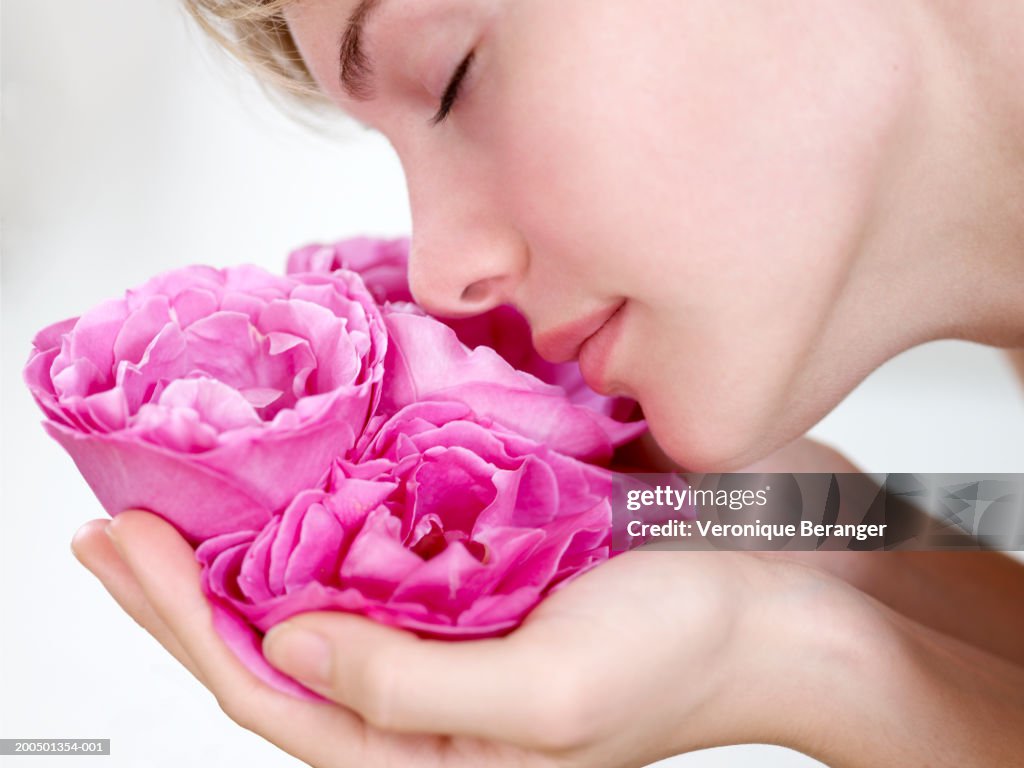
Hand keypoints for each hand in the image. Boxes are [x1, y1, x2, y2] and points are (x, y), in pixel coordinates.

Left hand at [72, 510, 842, 766]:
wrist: (793, 591)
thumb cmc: (691, 656)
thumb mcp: (547, 698)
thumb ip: (407, 688)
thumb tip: (281, 644)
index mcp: (434, 736)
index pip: (273, 689)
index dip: (181, 623)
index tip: (123, 547)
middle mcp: (436, 670)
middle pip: (282, 628)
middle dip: (195, 577)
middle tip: (122, 512)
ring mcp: (464, 601)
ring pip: (334, 567)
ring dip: (264, 523)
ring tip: (193, 476)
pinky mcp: (500, 543)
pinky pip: (401, 514)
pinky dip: (349, 480)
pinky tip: (313, 442)